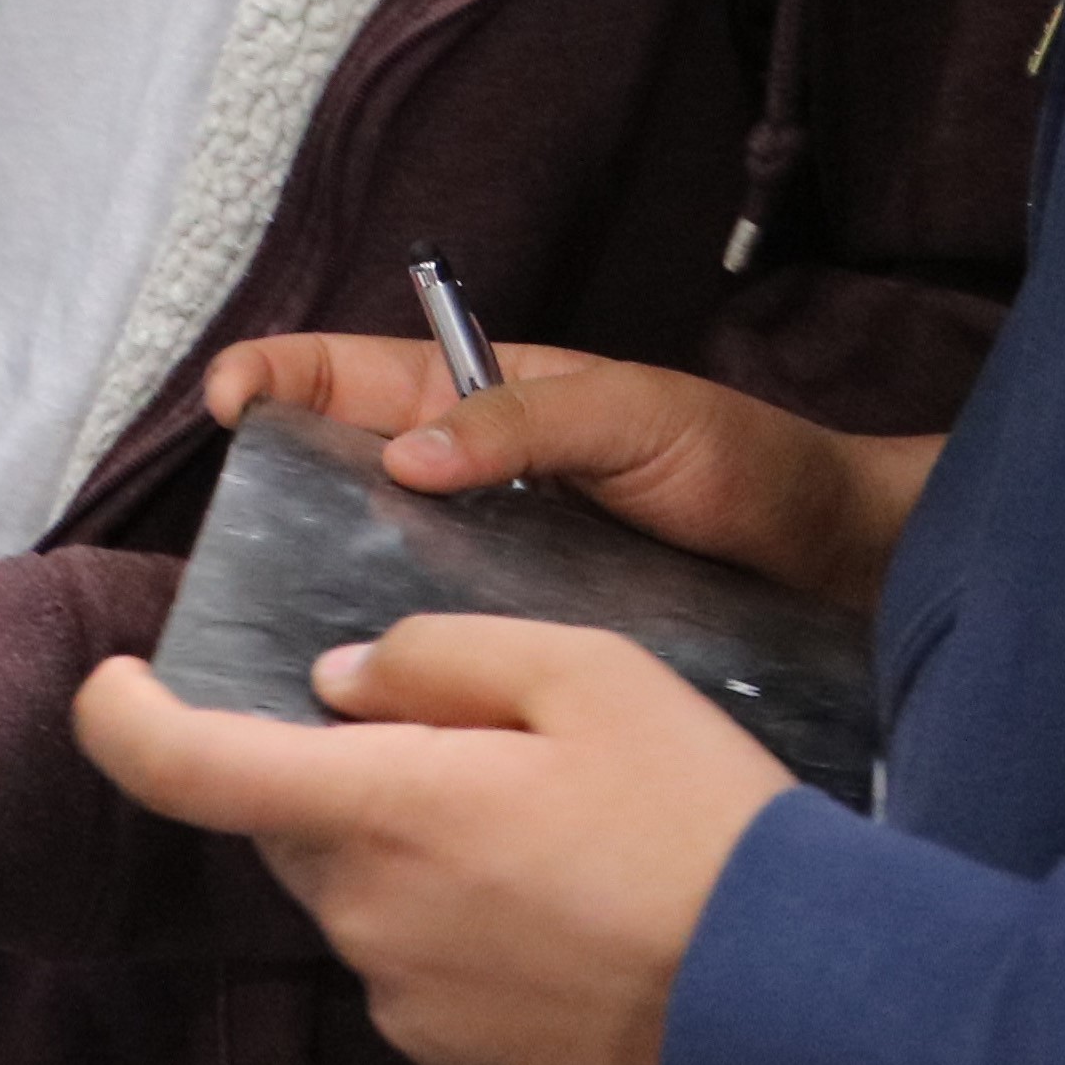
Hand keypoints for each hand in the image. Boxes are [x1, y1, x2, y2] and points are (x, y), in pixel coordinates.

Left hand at [68, 625, 794, 1064]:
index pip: (186, 769)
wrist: (805, 1022)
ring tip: (561, 852)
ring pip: (364, 904)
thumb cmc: (704, 826)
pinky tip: (571, 929)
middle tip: (486, 759)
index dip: (123, 721)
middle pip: (293, 828)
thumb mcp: (594, 677)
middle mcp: (368, 921)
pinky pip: (421, 978)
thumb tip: (341, 683)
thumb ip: (444, 660)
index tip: (112, 685)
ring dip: (418, 862)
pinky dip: (465, 939)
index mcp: (381, 811)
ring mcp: (409, 1011)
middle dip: (347, 780)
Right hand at [200, 337, 932, 614]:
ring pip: (370, 563)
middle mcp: (464, 479)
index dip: (276, 375)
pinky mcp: (515, 631)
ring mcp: (486, 558)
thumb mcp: (635, 415)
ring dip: (321, 588)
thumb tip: (403, 453)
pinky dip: (393, 653)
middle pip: (333, 475)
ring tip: (277, 630)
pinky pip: (432, 632)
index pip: (347, 373)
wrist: (834, 564)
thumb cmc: (744, 463)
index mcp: (477, 398)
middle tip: (232, 539)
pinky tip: (371, 691)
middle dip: (268, 495)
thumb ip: (523, 421)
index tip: (230, 402)